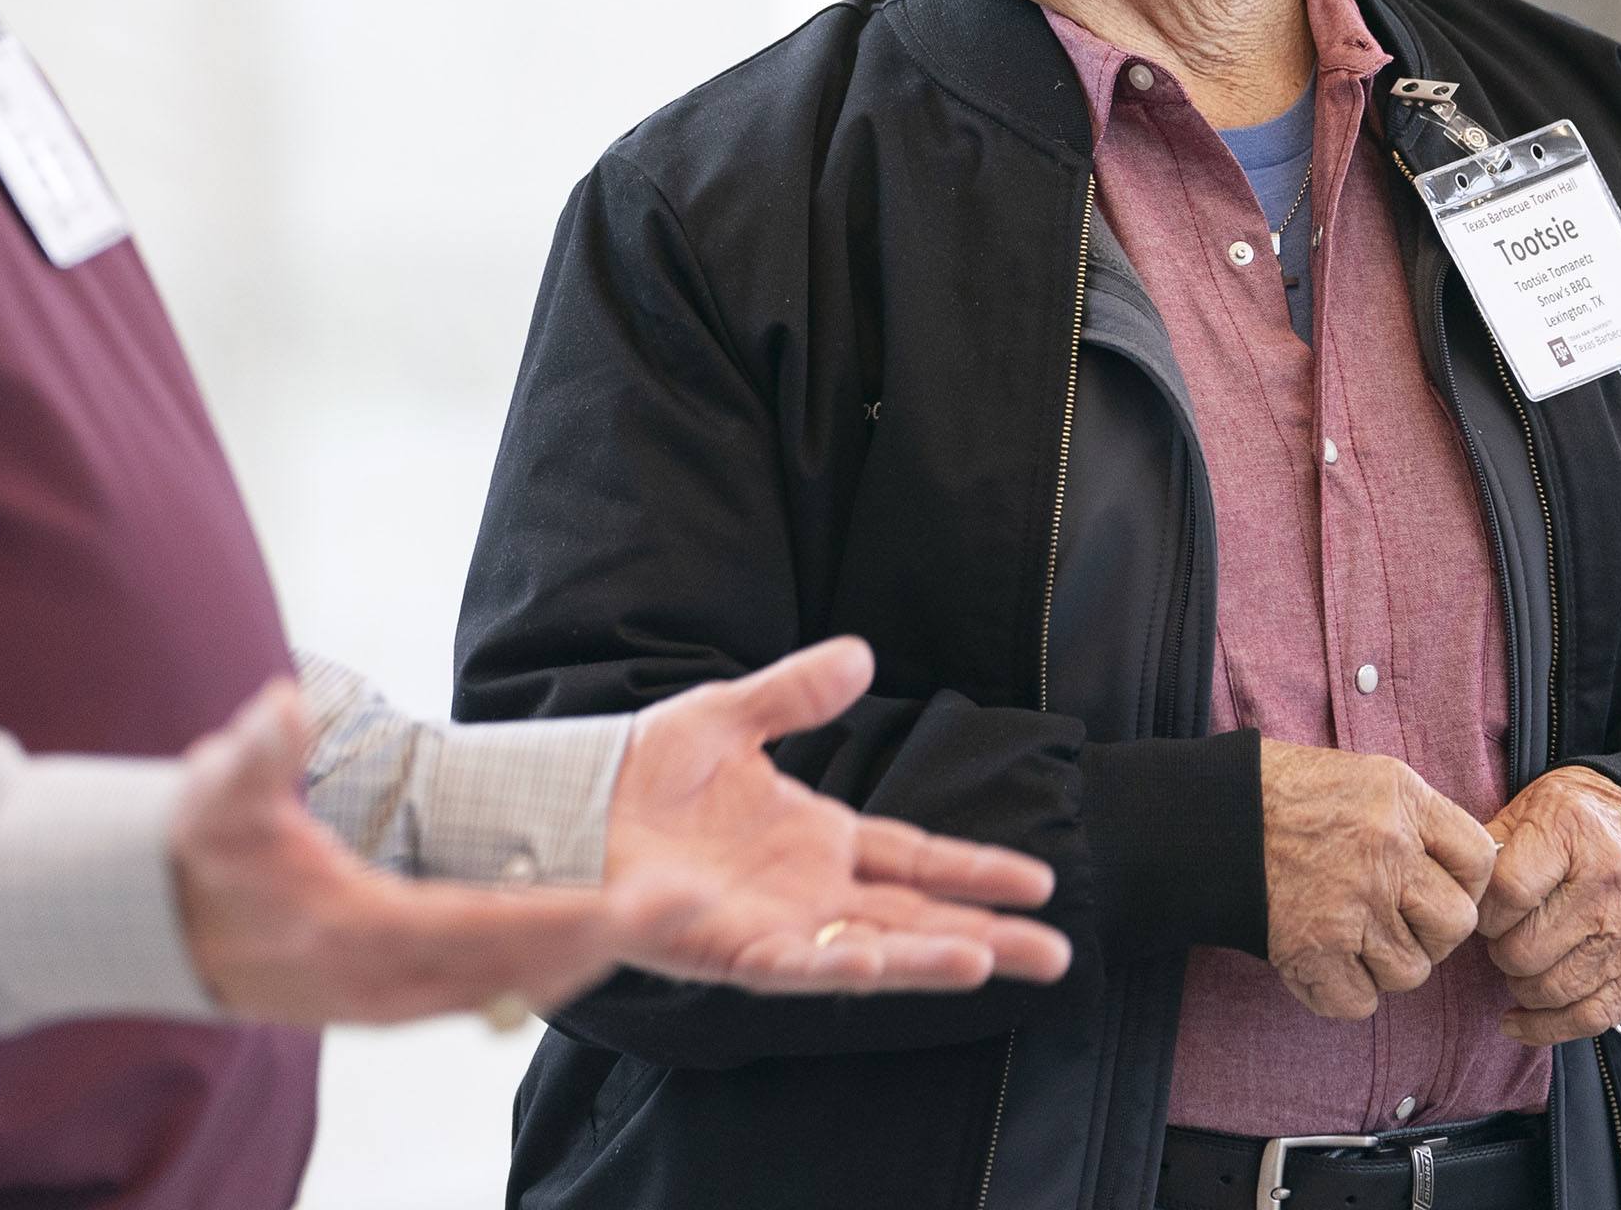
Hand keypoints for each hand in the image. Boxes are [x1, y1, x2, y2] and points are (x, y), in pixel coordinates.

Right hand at [172, 677, 677, 1026]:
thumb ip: (254, 753)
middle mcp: (383, 981)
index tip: (634, 903)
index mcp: (354, 928)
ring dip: (588, 955)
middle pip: (518, 968)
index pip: (481, 929)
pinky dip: (548, 967)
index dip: (564, 919)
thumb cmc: (200, 854)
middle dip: (608, 940)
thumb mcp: (214, 793)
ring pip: (513, 987)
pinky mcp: (394, 1003)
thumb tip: (282, 706)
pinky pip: (491, 990)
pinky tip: (595, 938)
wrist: (159, 927)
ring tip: (665, 919)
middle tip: (690, 908)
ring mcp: (391, 1002)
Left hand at [602, 638, 1075, 992]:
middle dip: (986, 936)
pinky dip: (838, 966)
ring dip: (928, 958)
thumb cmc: (639, 771)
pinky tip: (882, 967)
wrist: (563, 808)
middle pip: (914, 918)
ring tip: (992, 961)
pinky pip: (794, 964)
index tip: (1040, 883)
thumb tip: (861, 652)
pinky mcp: (727, 949)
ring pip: (868, 950)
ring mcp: (773, 925)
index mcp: (816, 839)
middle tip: (1057, 958)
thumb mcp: (727, 715)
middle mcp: (807, 892)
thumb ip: (795, 693)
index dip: (975, 871)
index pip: (915, 859)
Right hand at [1259, 740, 1499, 1017]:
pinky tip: (1323, 963)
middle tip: (1397, 923)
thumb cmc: (1277, 793)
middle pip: (1455, 923)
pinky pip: (1360, 1002)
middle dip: (1431, 933)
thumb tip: (1458, 868)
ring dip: (1385, 965)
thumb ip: (1413, 818)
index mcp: (1401, 800)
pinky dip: (1342, 992)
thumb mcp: (1361, 777)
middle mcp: (1386, 852)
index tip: (1439, 889)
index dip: (1466, 883)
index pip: (1479, 860)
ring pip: (1410, 970)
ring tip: (1351, 938)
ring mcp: (1352, 905)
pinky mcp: (1314, 950)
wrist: (1201, 817)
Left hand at [1475, 766, 1620, 1044]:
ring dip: (1521, 986)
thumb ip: (1487, 849)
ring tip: (1518, 965)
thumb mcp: (1526, 810)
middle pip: (1525, 949)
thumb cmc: (1573, 822)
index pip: (1506, 893)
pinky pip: (1590, 1017)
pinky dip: (1547, 1028)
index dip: (1482, 913)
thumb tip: (1452, 894)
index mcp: (1572, 831)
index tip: (1481, 913)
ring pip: (1552, 989)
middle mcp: (1610, 881)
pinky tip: (1519, 1019)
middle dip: (1499, 951)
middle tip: (1502, 938)